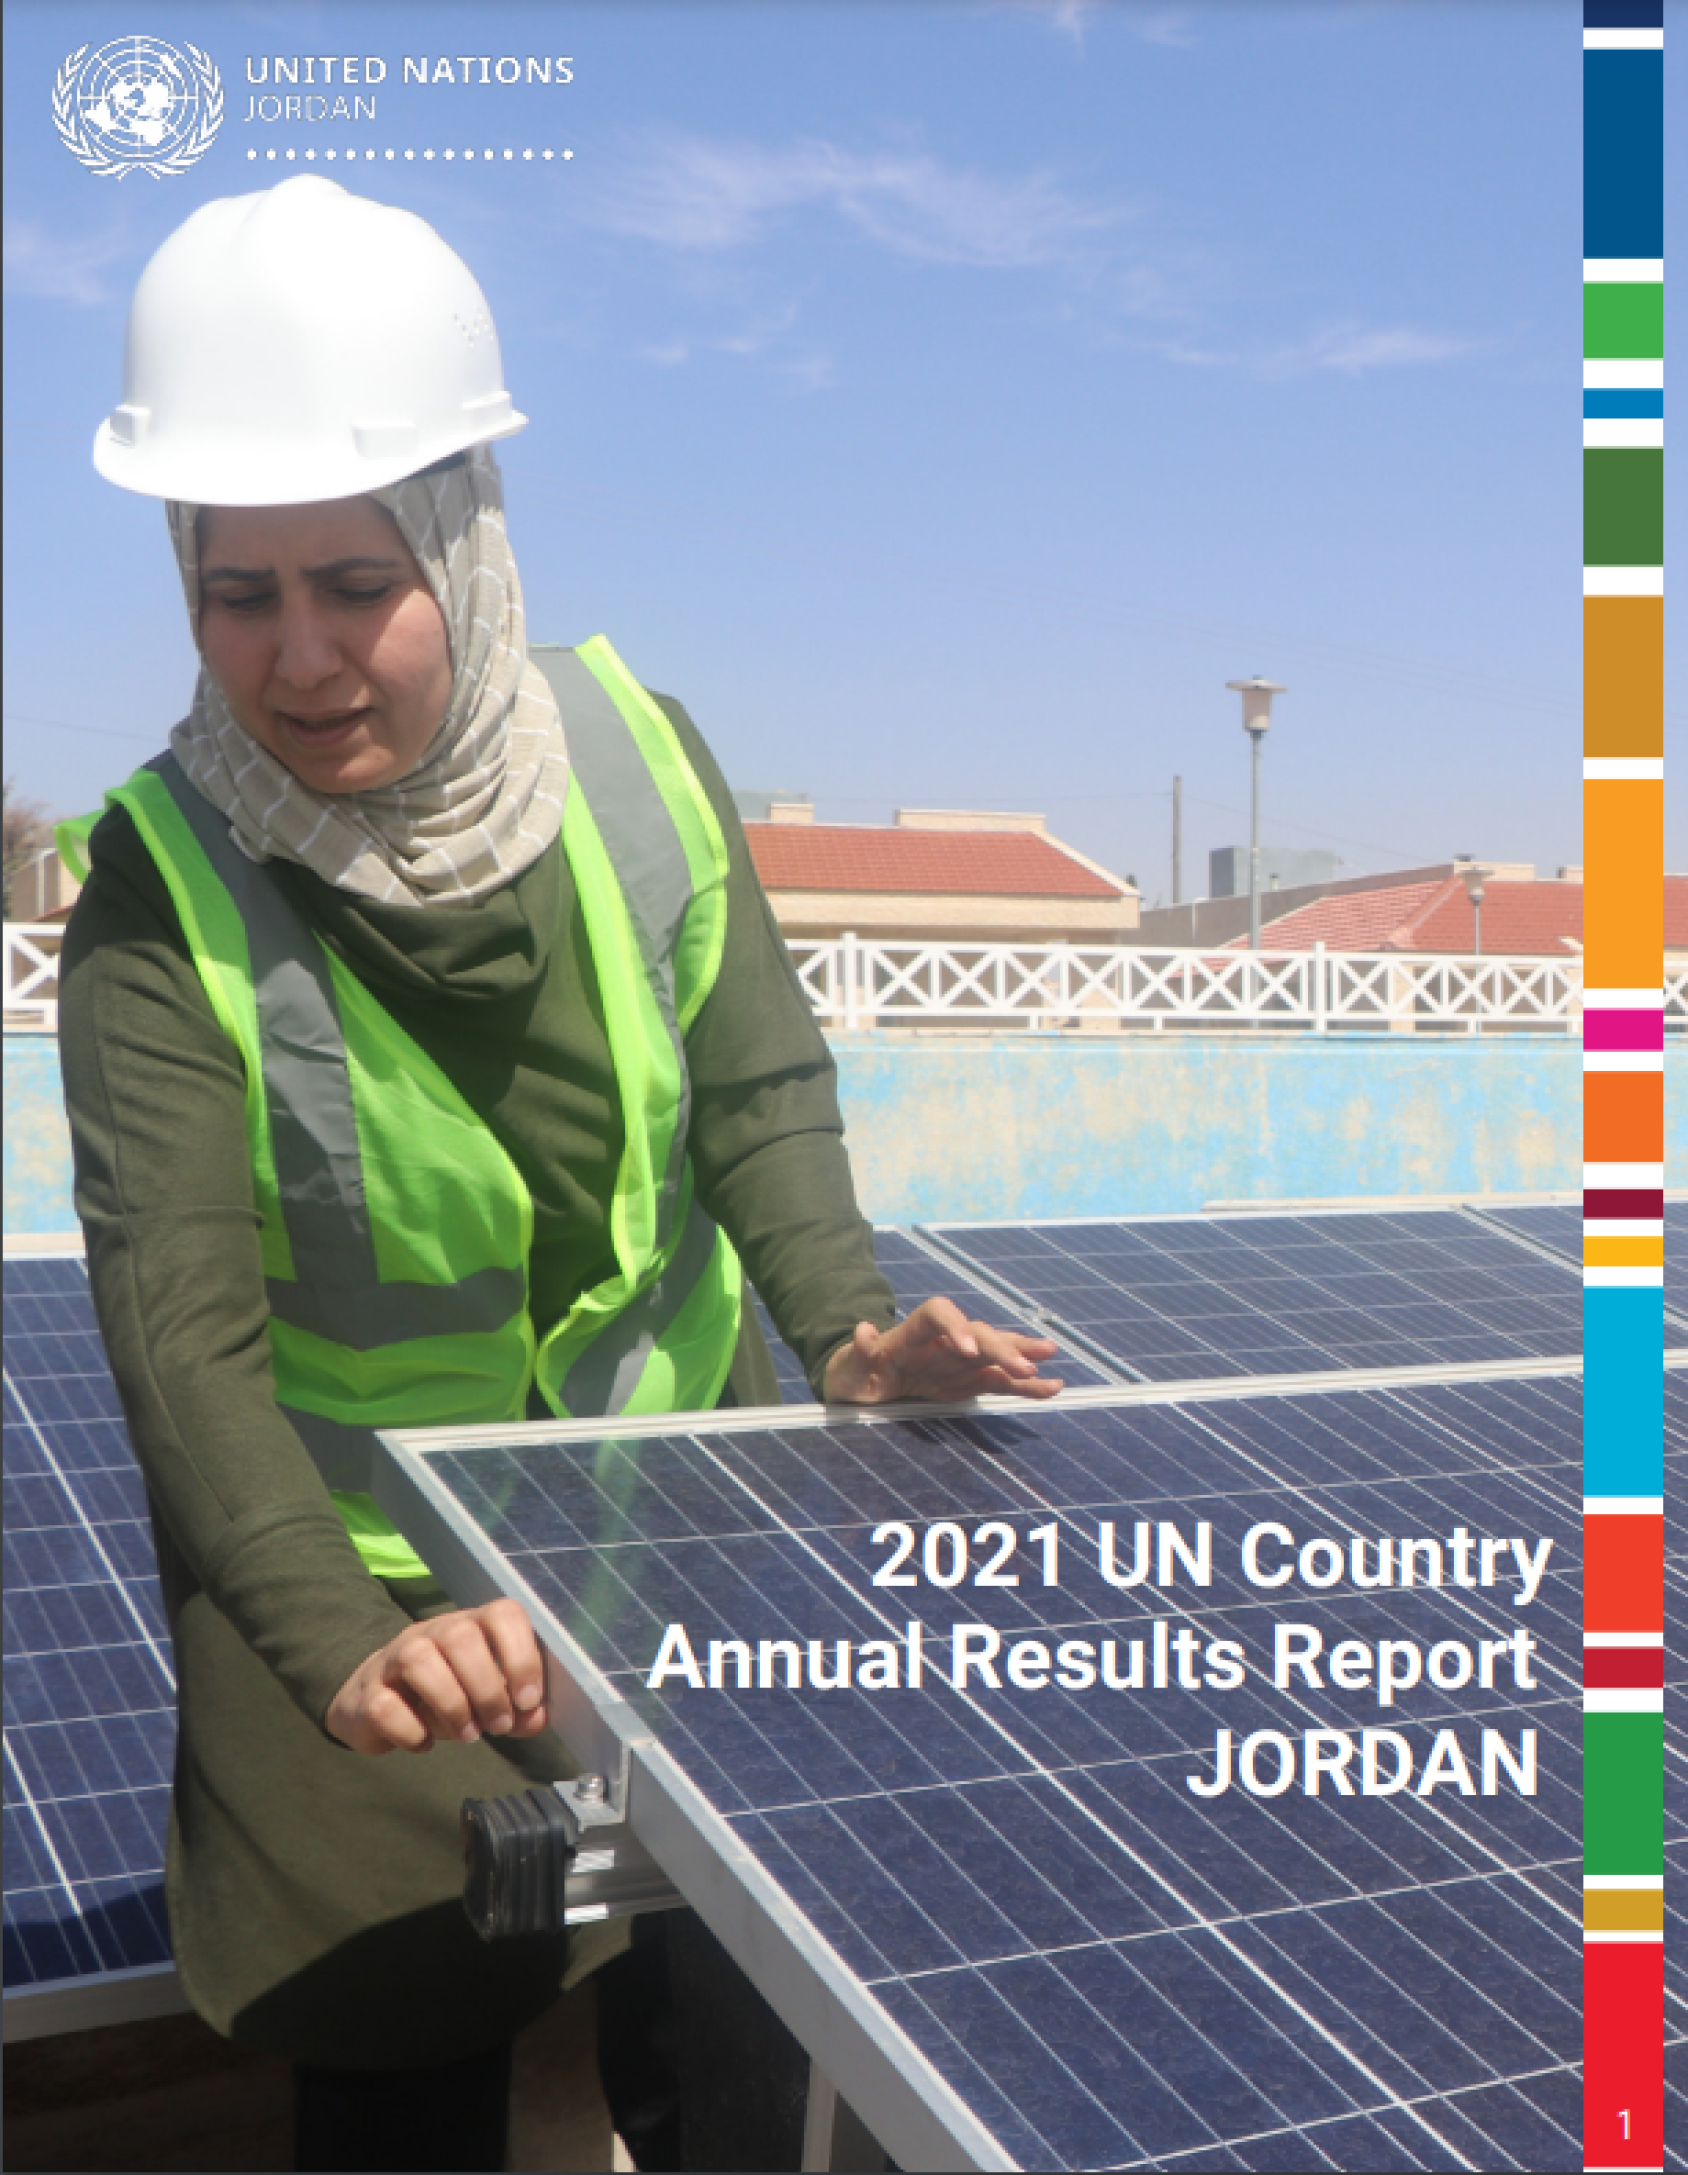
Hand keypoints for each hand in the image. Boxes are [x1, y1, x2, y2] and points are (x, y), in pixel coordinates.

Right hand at [325, 1598, 547, 1755]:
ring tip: (468, 1734)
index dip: (521, 1654)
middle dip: (486, 1688)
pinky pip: (384, 1705)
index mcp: (471, 1625)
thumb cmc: (445, 1696)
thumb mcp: (487, 1699)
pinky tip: (425, 1742)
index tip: (528, 1700)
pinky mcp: (367, 1693)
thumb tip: (538, 1717)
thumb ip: (517, 1709)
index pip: (502, 1613)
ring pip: (418, 1660)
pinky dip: (411, 1731)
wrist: (378, 1705)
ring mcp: (393, 1658)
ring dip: (451, 1704)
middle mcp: (431, 1632)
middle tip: (498, 1725)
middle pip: (459, 1636)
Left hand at [822, 1296, 1062, 1405]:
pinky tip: (1051, 1387)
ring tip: (1048, 1356)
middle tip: (1023, 1367)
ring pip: (995, 1350)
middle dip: (1000, 1347)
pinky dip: (1024, 1385)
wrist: (862, 1387)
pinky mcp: (968, 1381)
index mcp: (909, 1334)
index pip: (937, 1314)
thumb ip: (859, 1352)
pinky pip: (1000, 1380)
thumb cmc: (853, 1375)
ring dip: (1021, 1353)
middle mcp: (940, 1341)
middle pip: (976, 1333)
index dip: (955, 1326)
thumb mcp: (847, 1369)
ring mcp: (958, 1360)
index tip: (967, 1350)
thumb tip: (863, 1329)